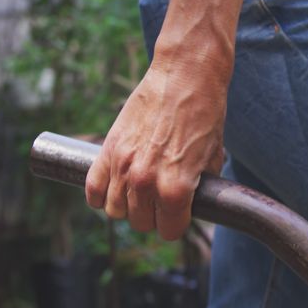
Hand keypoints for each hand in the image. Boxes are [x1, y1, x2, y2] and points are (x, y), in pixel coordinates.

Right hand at [85, 58, 226, 239]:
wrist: (186, 76)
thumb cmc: (205, 113)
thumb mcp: (214, 156)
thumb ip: (201, 187)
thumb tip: (195, 204)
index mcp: (176, 188)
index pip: (170, 231)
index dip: (178, 223)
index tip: (181, 213)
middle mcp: (146, 181)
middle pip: (141, 223)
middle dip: (154, 216)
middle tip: (163, 199)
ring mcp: (123, 166)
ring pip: (115, 210)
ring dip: (128, 206)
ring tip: (141, 191)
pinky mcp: (108, 149)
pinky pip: (93, 190)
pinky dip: (100, 194)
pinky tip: (115, 186)